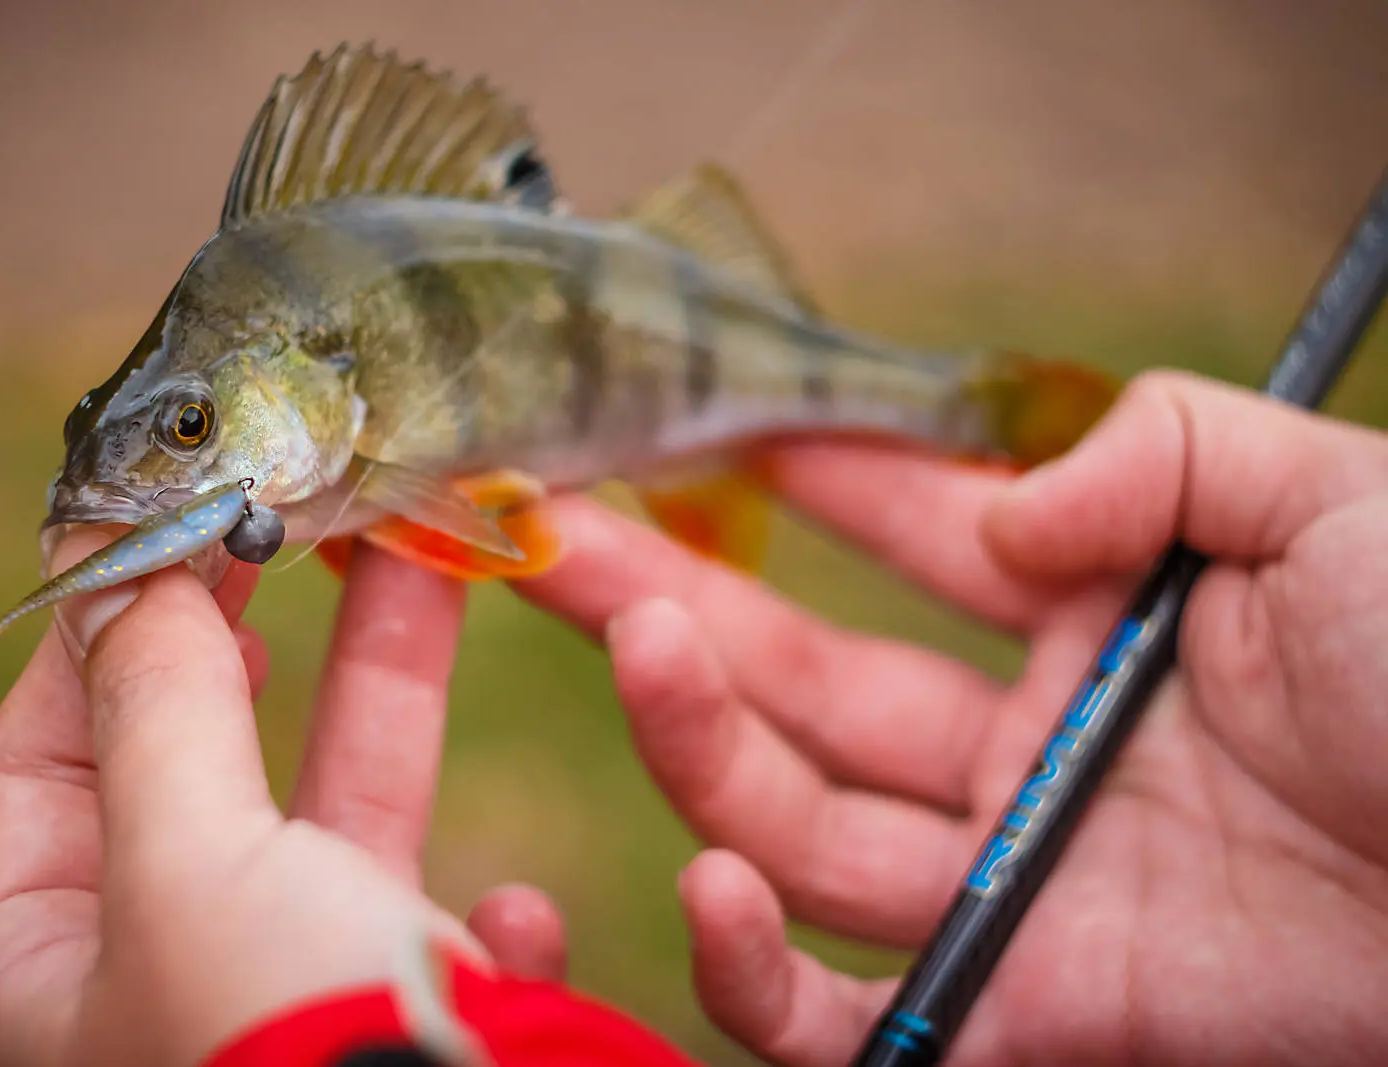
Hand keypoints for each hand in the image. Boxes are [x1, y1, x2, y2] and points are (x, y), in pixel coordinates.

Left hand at [0, 534, 565, 1066]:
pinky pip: (438, 938)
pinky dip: (483, 916)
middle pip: (203, 764)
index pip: (39, 756)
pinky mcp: (411, 1021)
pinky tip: (515, 921)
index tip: (177, 518)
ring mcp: (294, 999)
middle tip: (310, 510)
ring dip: (392, 696)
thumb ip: (155, 702)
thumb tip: (115, 548)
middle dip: (267, 632)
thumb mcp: (192, 860)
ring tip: (441, 560)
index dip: (105, 629)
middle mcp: (162, 984)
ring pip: (337, 815)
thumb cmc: (286, 1053)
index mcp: (45, 968)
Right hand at [515, 370, 1387, 1066]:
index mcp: (1098, 621)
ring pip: (797, 825)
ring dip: (695, 739)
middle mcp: (1029, 750)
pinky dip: (757, 969)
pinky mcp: (1023, 1011)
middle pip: (809, 682)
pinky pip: (849, 1016)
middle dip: (674, 599)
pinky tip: (709, 878)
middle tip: (557, 535)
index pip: (913, 537)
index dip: (810, 480)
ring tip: (632, 638)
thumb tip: (1007, 507)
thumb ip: (1162, 450)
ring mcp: (1013, 883)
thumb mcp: (1332, 504)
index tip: (699, 422)